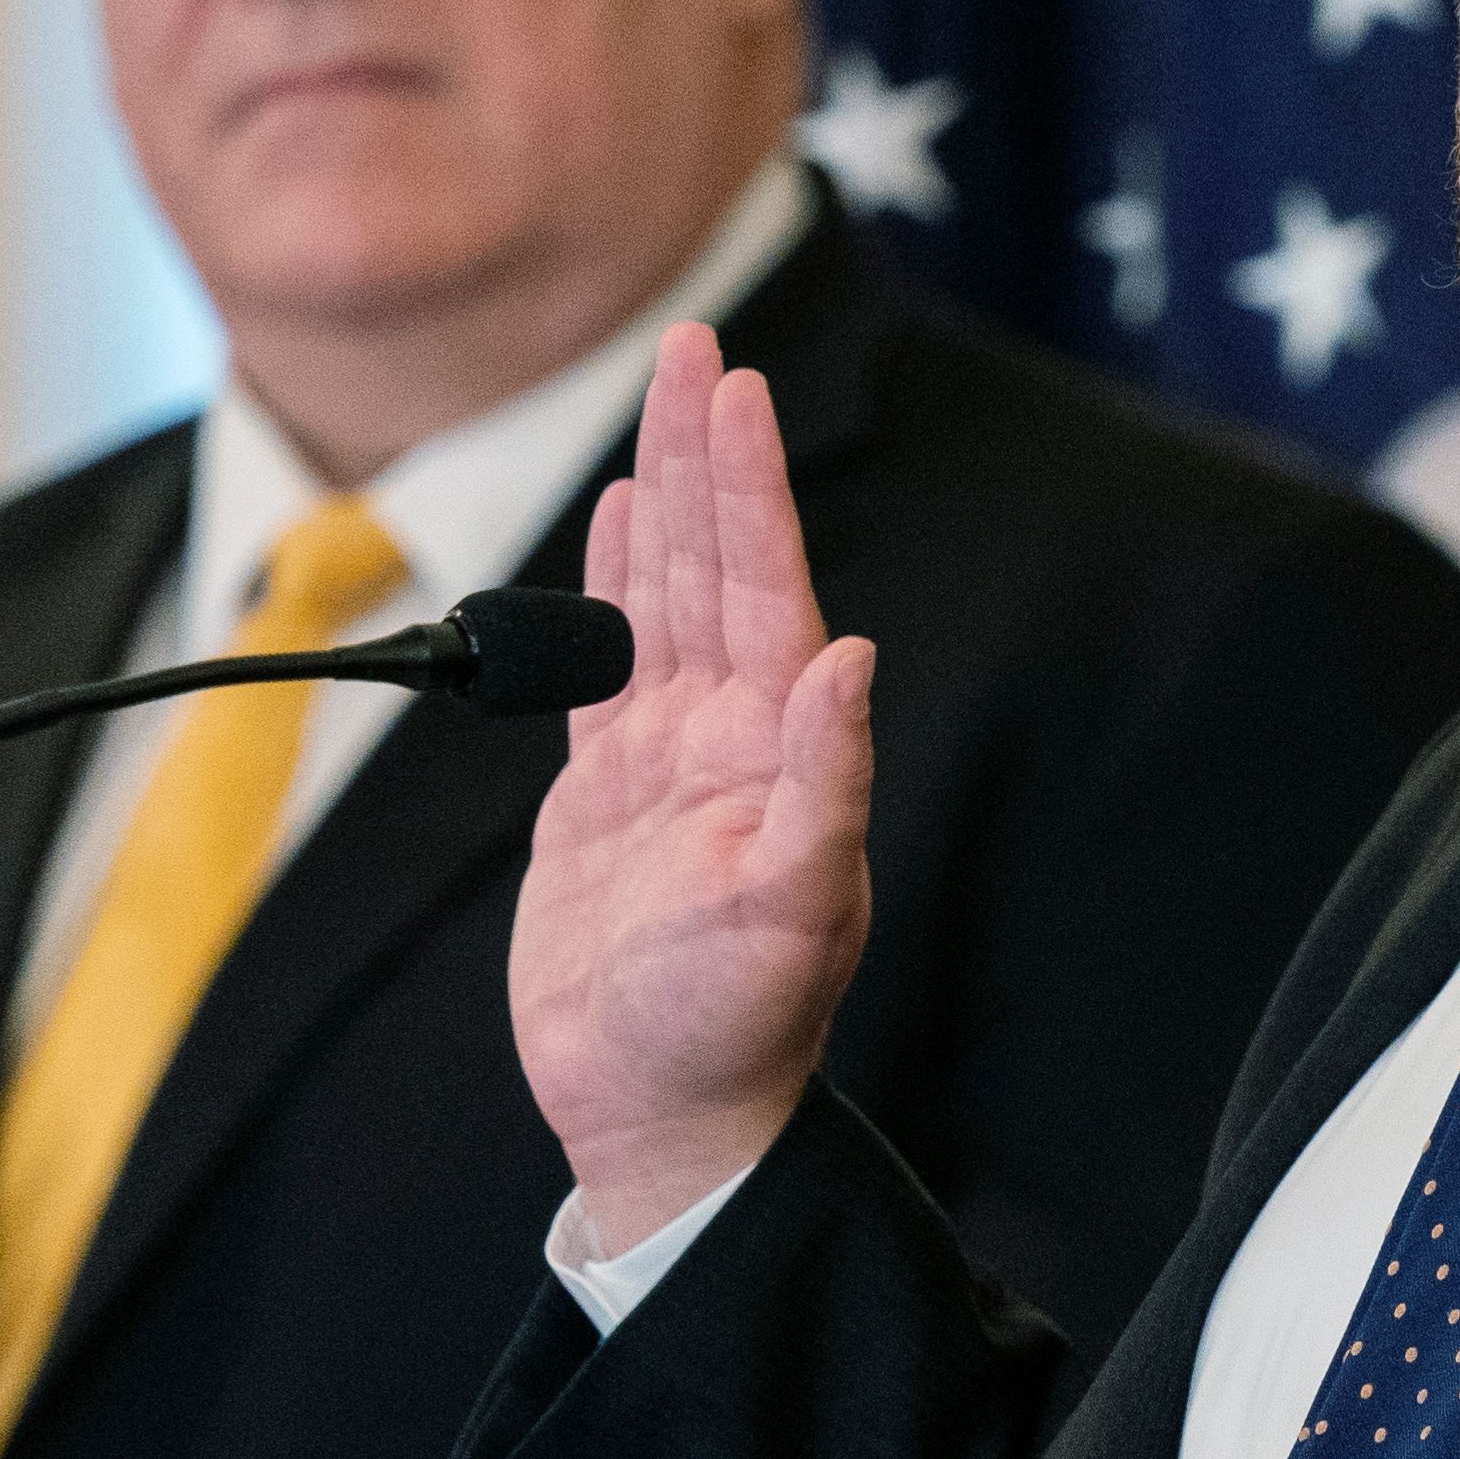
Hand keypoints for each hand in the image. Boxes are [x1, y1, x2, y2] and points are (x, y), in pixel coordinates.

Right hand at [512, 323, 878, 1245]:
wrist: (662, 1116)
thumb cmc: (734, 1031)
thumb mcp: (792, 910)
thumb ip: (823, 785)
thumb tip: (852, 657)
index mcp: (780, 750)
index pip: (764, 585)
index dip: (745, 484)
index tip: (730, 383)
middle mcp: (733, 740)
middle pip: (716, 564)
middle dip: (704, 454)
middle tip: (691, 343)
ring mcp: (669, 764)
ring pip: (666, 599)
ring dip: (665, 502)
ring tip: (662, 406)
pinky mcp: (606, 801)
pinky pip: (607, 668)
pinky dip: (612, 589)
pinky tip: (616, 525)